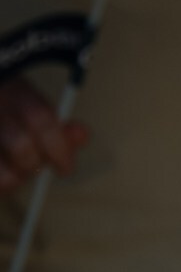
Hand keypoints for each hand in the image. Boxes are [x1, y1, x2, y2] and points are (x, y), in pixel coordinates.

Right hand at [0, 77, 85, 195]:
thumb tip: (82, 134)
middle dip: (34, 164)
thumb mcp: (28, 109)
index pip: (40, 117)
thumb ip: (56, 125)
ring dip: (12, 178)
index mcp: (8, 87)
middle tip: (34, 168)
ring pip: (4, 172)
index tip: (64, 167)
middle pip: (20, 145)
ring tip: (13, 172)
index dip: (58, 148)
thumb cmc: (6, 115)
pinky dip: (2, 184)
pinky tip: (4, 177)